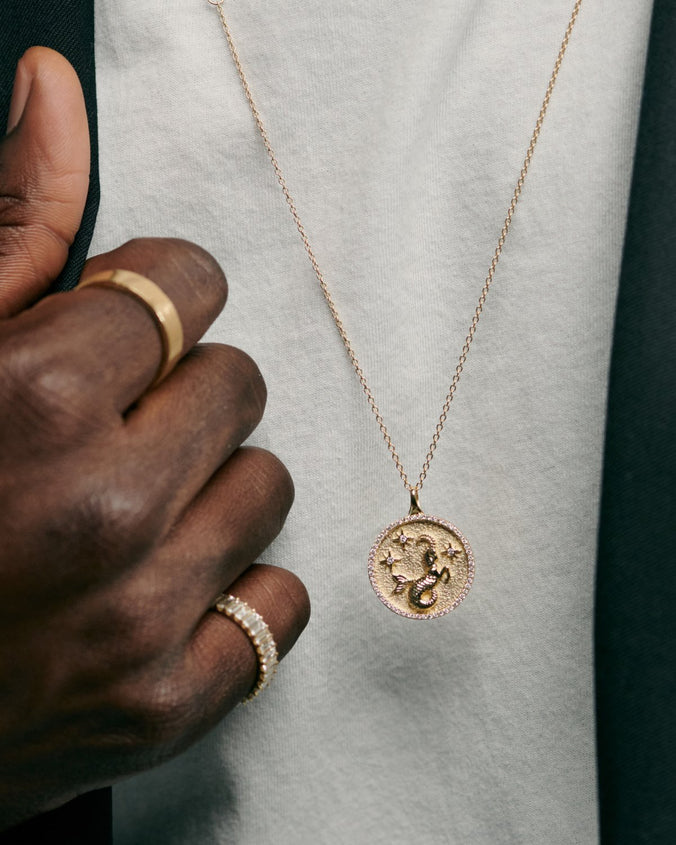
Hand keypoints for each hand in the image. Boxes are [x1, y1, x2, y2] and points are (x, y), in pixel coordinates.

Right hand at [0, 48, 309, 829]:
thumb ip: (5, 221)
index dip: (162, 295)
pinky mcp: (158, 709)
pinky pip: (277, 609)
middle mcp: (101, 514)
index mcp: (33, 402)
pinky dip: (239, 589)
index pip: (191, 287)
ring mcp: (136, 623)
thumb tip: (53, 95)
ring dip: (214, 482)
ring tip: (138, 502)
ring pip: (268, 488)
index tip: (139, 319)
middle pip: (241, 384)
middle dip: (184, 388)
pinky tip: (171, 579)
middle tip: (120, 420)